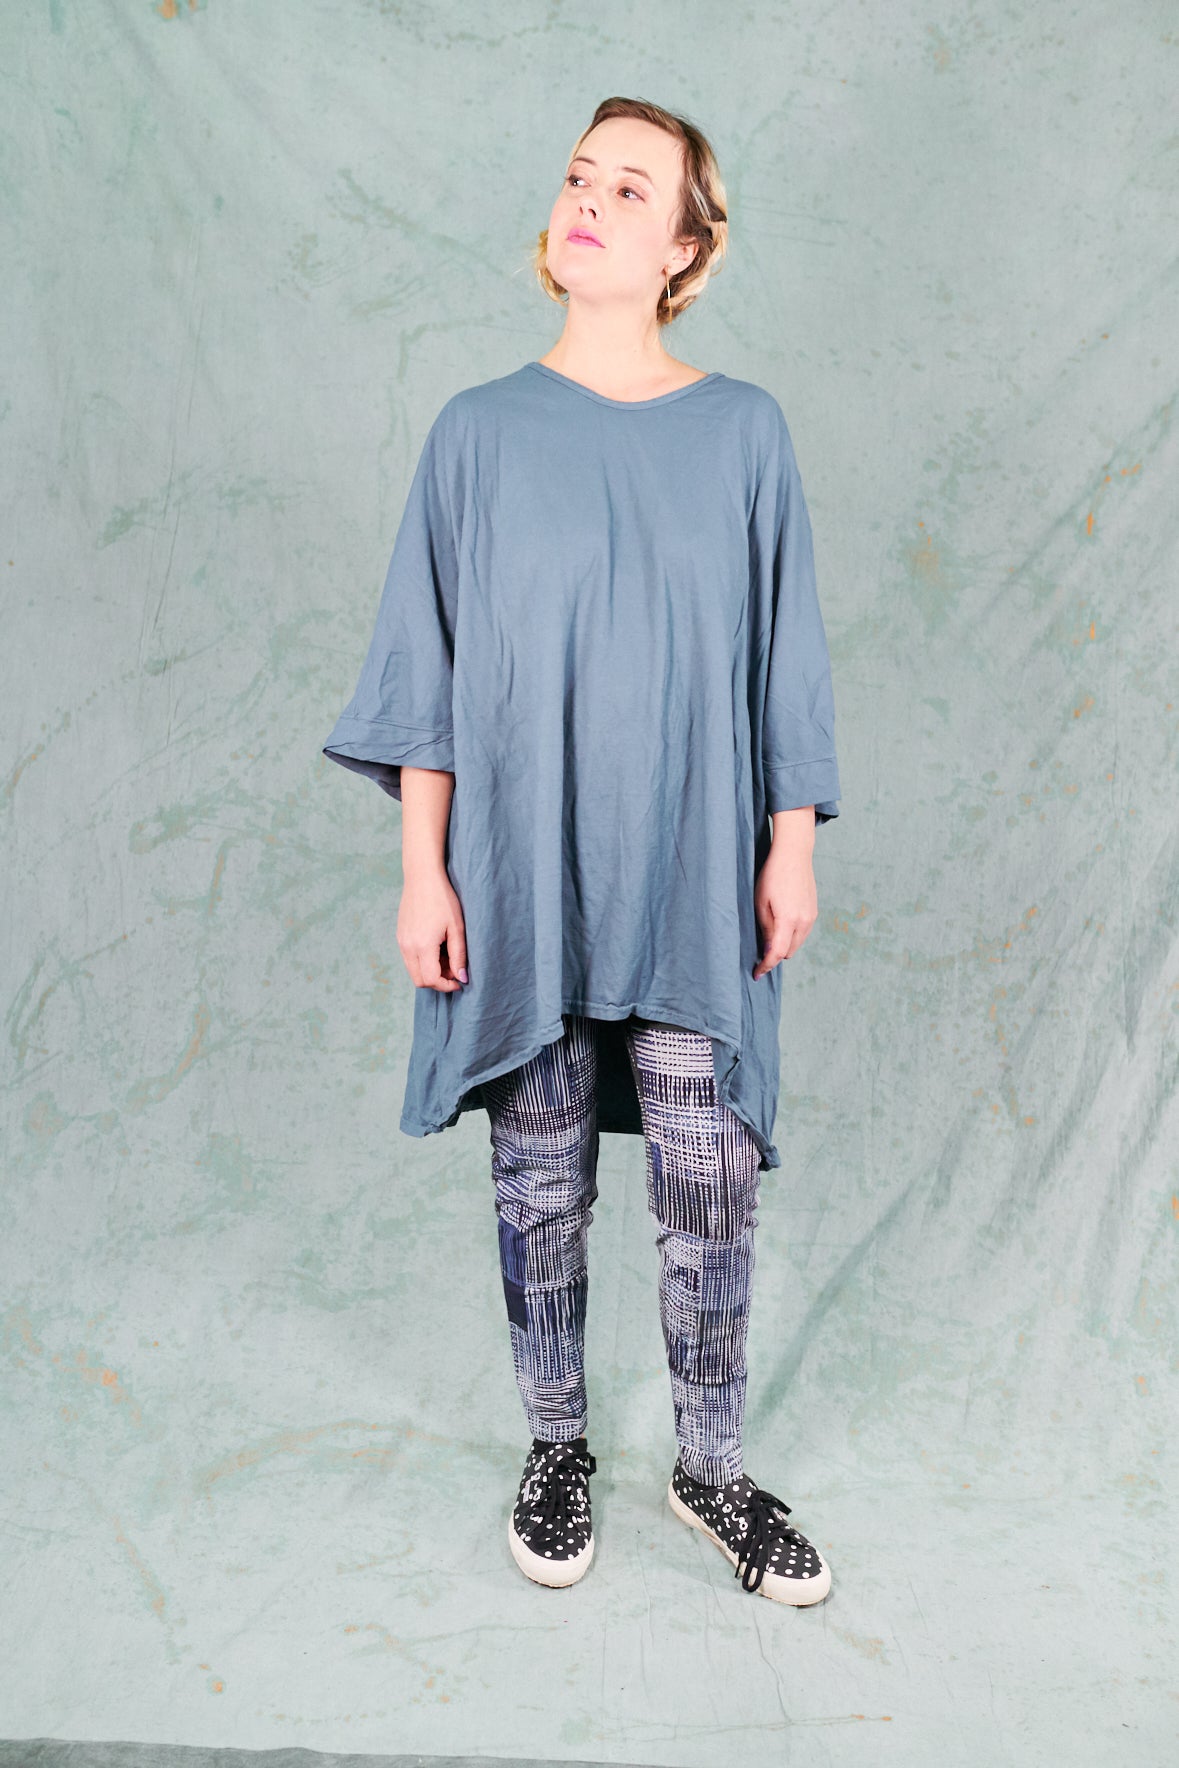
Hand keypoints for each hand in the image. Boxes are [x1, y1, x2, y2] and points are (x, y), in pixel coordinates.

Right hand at [397, 868, 467, 990]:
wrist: (422, 877)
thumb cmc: (443, 899)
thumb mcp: (457, 928)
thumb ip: (459, 956)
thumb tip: (462, 978)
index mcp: (422, 945)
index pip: (431, 979)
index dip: (447, 985)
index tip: (460, 982)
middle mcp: (408, 946)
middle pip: (419, 980)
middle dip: (438, 982)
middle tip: (454, 970)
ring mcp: (401, 941)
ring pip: (413, 971)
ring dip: (430, 972)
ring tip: (447, 957)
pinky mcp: (400, 936)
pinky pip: (410, 959)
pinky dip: (423, 962)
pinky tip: (437, 948)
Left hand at [752, 844, 817, 978]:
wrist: (794, 855)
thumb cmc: (772, 876)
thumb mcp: (761, 903)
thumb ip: (766, 929)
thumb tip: (768, 951)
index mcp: (788, 920)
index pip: (778, 953)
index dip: (766, 966)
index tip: (757, 974)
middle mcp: (804, 921)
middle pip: (788, 952)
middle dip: (774, 955)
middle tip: (759, 950)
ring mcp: (811, 917)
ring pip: (796, 944)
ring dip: (783, 945)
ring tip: (769, 934)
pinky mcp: (814, 911)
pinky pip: (802, 933)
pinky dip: (791, 935)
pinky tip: (780, 924)